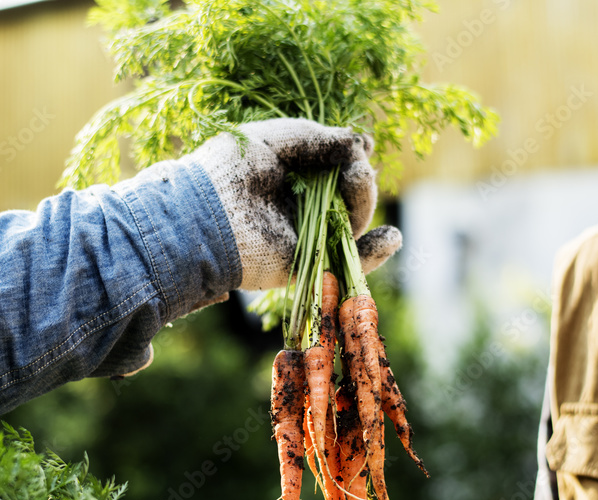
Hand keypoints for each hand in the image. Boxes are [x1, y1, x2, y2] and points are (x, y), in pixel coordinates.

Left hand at [182, 118, 401, 290]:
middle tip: (358, 166)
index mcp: (288, 176)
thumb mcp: (277, 139)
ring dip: (364, 200)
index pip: (333, 168)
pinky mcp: (305, 264)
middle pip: (347, 195)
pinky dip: (372, 254)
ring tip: (360, 179)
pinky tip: (391, 237)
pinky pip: (346, 262)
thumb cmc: (231, 168)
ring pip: (351, 222)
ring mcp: (303, 236)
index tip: (363, 145)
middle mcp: (298, 206)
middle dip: (360, 179)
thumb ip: (321, 138)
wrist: (207, 211)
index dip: (353, 157)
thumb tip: (363, 144)